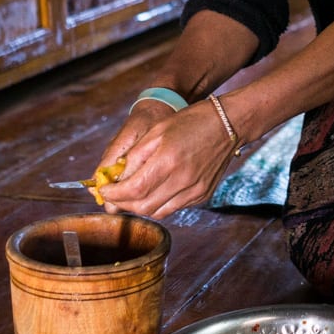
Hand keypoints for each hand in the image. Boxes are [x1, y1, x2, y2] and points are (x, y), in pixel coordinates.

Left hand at [94, 100, 234, 217]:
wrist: (228, 124)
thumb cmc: (192, 122)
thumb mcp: (157, 131)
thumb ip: (135, 156)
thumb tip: (116, 177)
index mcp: (168, 161)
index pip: (133, 190)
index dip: (114, 194)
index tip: (105, 191)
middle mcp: (183, 181)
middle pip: (143, 207)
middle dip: (124, 203)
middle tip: (115, 194)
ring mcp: (195, 191)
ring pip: (158, 212)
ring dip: (141, 206)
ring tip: (133, 194)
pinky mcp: (203, 195)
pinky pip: (174, 208)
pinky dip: (159, 204)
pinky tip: (155, 190)